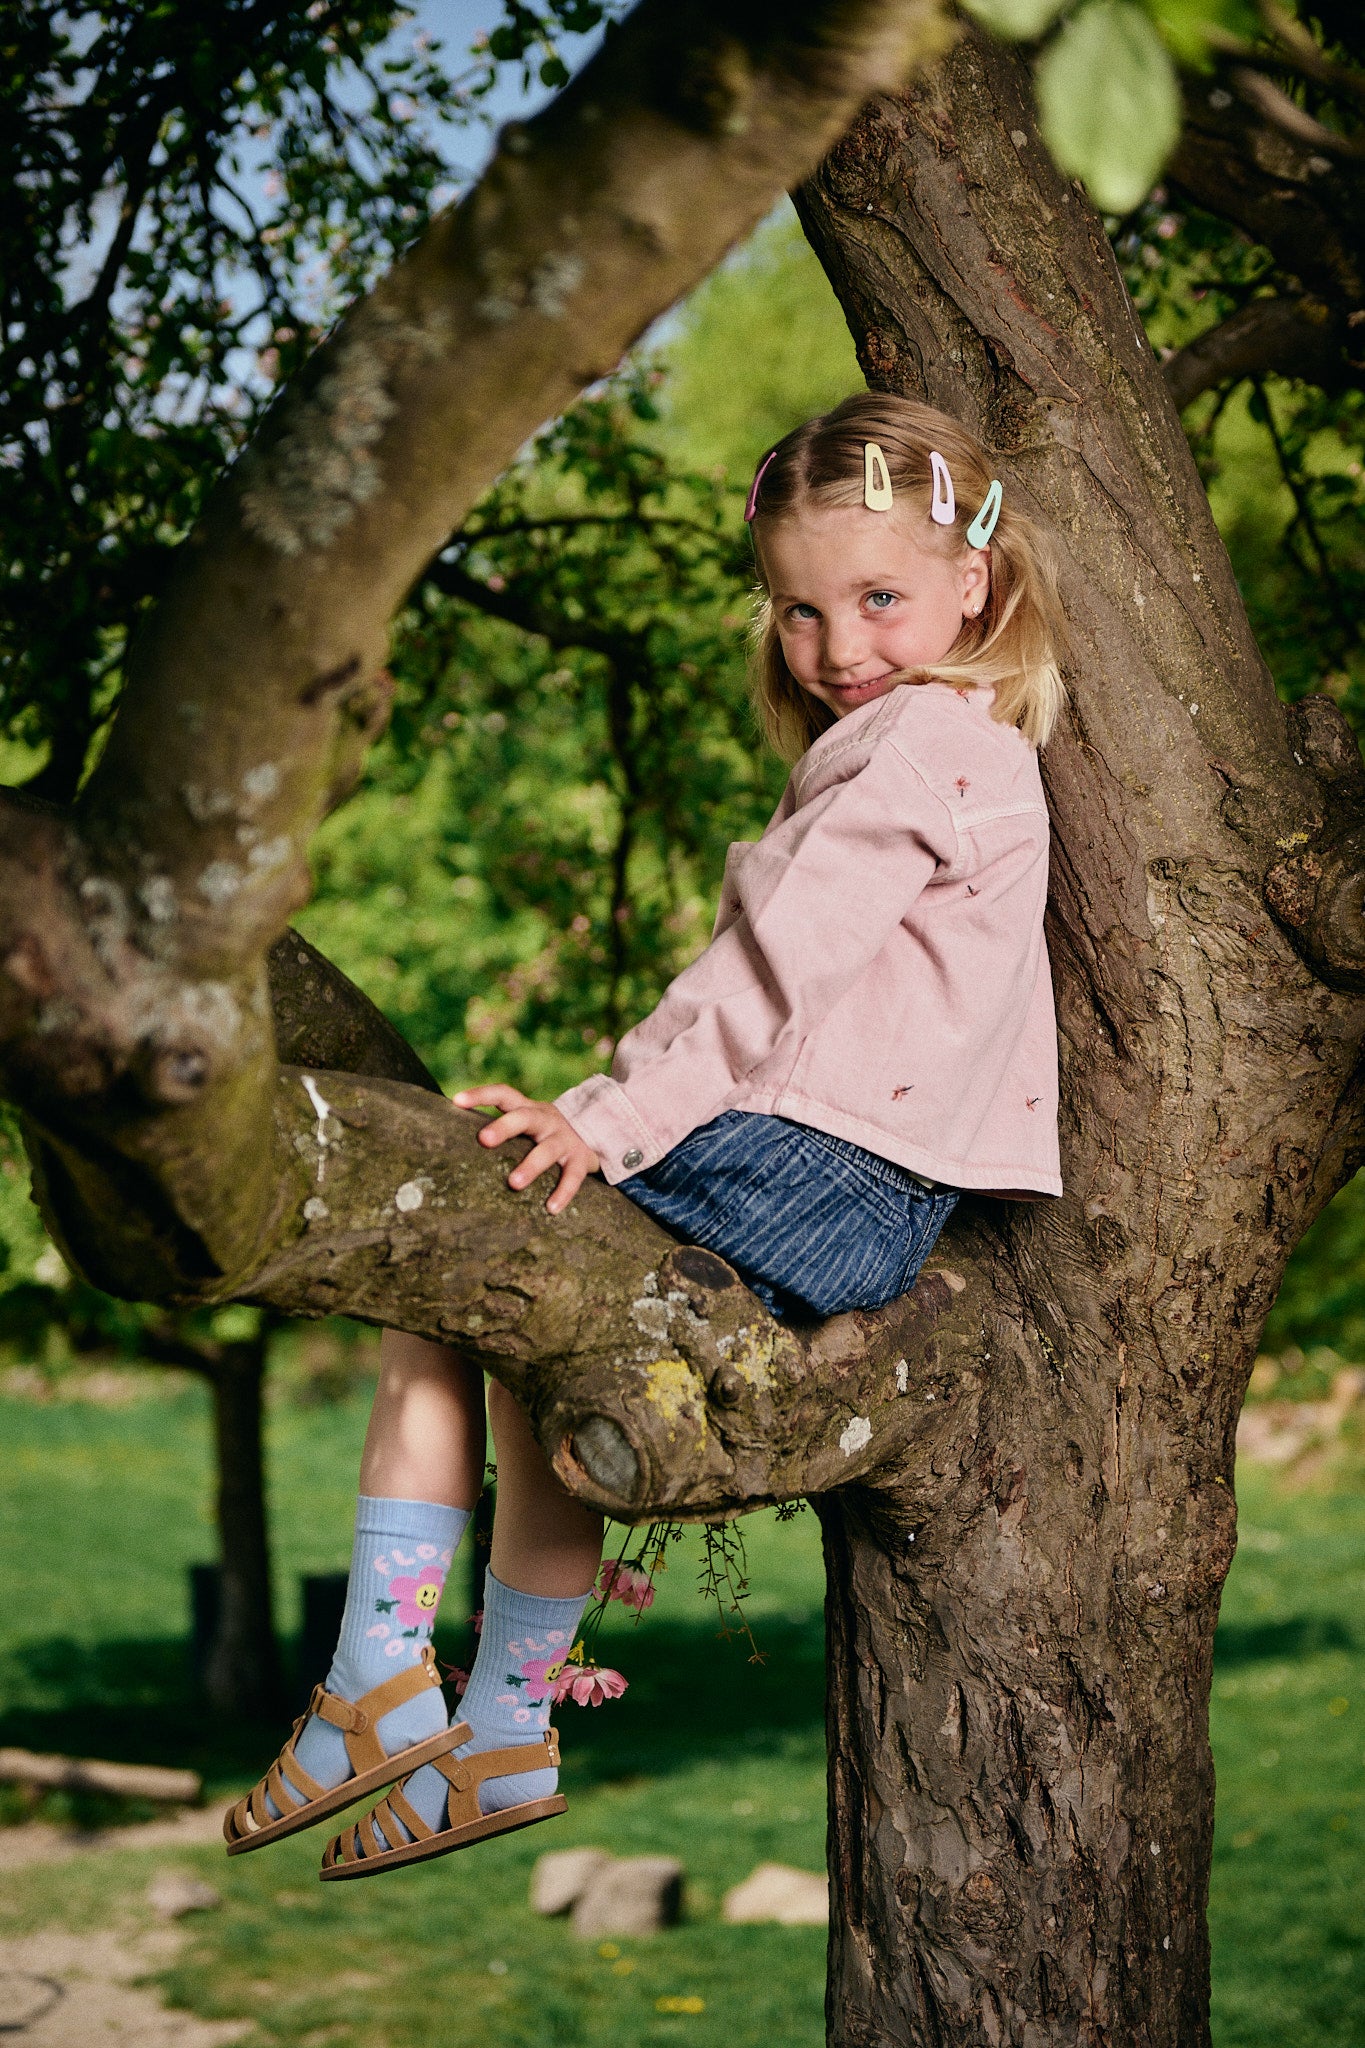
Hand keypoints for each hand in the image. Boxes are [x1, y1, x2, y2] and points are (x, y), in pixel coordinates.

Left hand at [452, 1085, 599, 1213]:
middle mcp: (545, 1120)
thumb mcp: (526, 1121)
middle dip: (505, 1127)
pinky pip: (572, 1176)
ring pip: (547, 1149)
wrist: (596, 1131)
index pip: (503, 1094)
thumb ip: (501, 1125)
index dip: (481, 1094)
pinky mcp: (580, 1159)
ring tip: (514, 1184)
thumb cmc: (543, 1133)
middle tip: (484, 1139)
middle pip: (524, 1117)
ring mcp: (564, 1139)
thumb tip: (452, 1138)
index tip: (456, 1101)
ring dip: (530, 1166)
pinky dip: (563, 1192)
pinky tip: (551, 1209)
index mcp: (527, 1109)